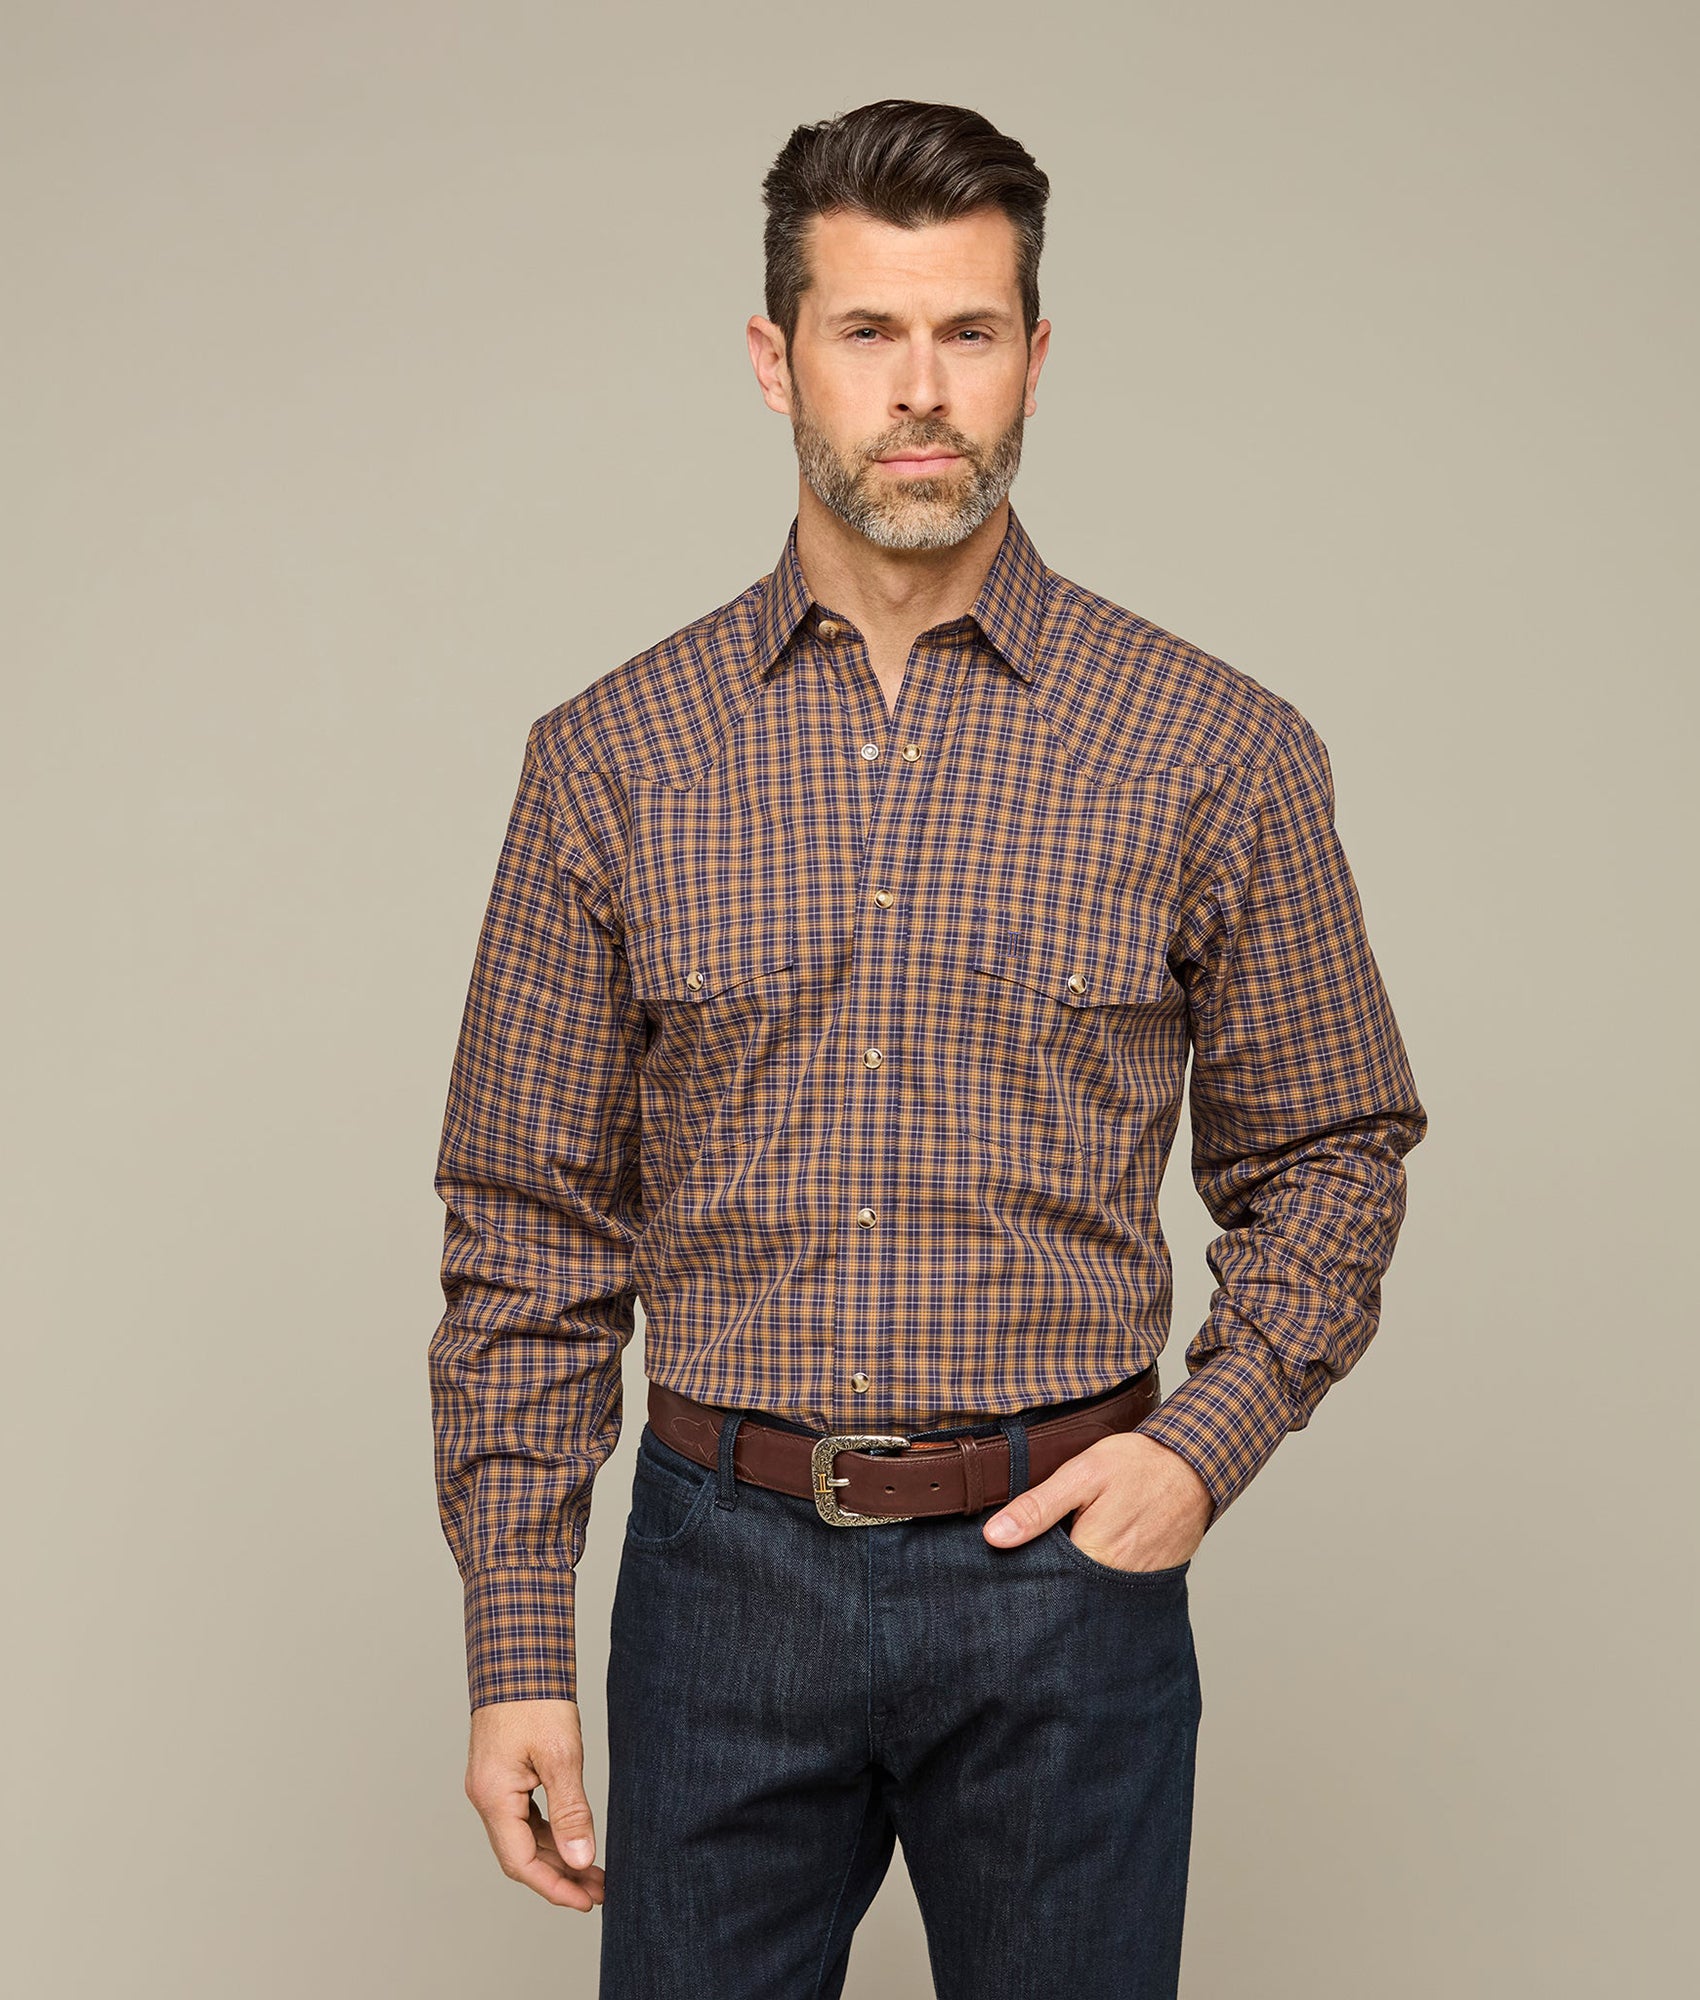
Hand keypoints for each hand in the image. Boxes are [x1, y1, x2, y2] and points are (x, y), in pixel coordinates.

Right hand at [464, 1698, 604, 1910]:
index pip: (520, 1863)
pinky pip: (523, 1816)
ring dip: (556, 1855)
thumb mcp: (561, 1755)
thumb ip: (571, 1810)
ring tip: (594, 1870)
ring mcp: (491, 1784)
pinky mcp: (501, 1772)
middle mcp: (485, 1796)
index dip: (555, 1887)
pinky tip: (573, 1836)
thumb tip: (582, 1859)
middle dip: (561, 1875)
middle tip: (600, 1888)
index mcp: (492, 1796)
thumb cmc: (536, 1696)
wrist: (517, 1652)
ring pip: (522, 1836)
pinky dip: (548, 1832)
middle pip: (520, 1854)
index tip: (587, 1901)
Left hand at [982, 1433, 1214, 1569]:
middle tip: (1043, 1547)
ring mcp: (1135, 1585)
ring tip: (1070, 1547)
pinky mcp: (1150, 1581)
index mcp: (1092, 1558)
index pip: (1042, 1583)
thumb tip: (995, 1536)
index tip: (1007, 1561)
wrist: (1195, 1465)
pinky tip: (1095, 1551)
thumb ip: (1038, 1508)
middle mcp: (1114, 1582)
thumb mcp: (1081, 1475)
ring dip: (1074, 1577)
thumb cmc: (1138, 1466)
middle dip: (1048, 1577)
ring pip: (1089, 1591)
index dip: (1022, 1570)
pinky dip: (1100, 1575)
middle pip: (1065, 1591)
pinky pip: (1114, 1587)